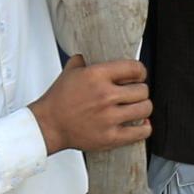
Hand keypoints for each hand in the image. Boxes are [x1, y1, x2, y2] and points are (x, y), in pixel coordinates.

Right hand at [30, 55, 151, 153]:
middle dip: (140, 91)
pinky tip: (140, 123)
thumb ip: (82, 61)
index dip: (140, 72)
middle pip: (143, 90)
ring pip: (145, 108)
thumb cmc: (58, 101)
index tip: (138, 76)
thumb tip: (89, 56)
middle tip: (134, 94)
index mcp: (97, 76)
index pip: (135, 68)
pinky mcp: (110, 136)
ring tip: (136, 108)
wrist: (48, 125)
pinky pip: (141, 131)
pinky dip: (144, 127)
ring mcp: (109, 117)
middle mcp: (105, 95)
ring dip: (143, 107)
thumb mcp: (69, 72)